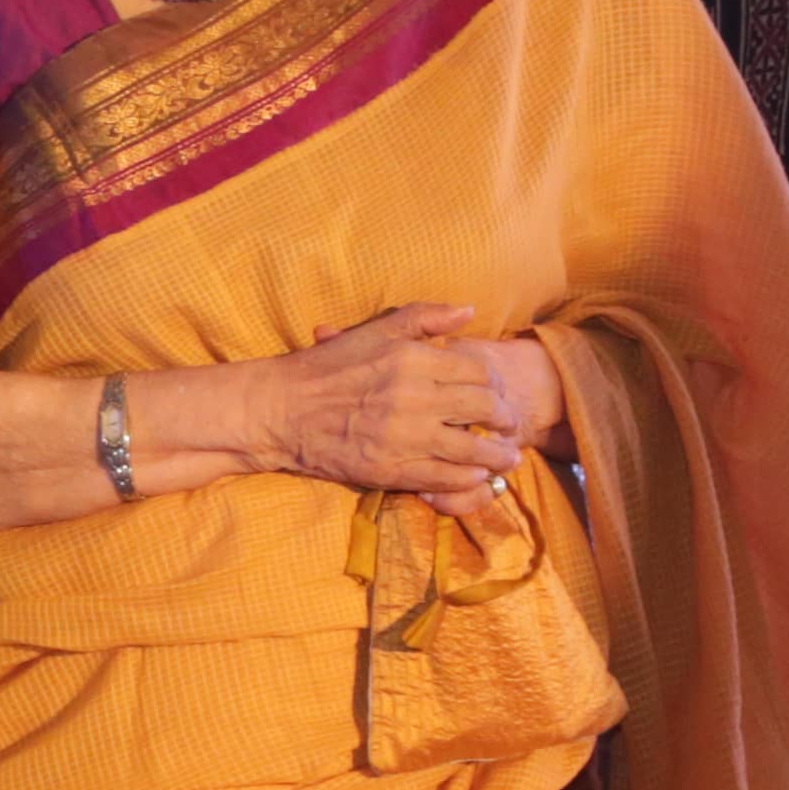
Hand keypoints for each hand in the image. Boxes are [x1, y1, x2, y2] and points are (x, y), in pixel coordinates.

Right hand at [255, 306, 551, 504]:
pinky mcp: (390, 469)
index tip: (495, 392)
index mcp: (412, 360)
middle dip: (503, 418)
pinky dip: (468, 479)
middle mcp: (414, 398)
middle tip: (509, 424)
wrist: (279, 410)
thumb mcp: (374, 331)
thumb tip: (468, 311)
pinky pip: (443, 478)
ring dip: (497, 455)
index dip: (492, 383)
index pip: (475, 371)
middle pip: (482, 409)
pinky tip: (478, 476)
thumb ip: (424, 317)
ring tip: (509, 458)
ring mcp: (404, 437)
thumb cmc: (325, 367)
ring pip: (470, 449)